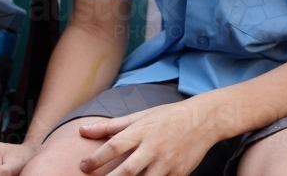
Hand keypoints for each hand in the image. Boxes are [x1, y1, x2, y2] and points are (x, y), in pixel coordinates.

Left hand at [77, 100, 220, 174]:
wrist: (203, 119)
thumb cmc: (167, 117)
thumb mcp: (139, 116)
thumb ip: (110, 126)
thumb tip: (82, 130)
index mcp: (141, 131)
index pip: (114, 145)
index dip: (97, 158)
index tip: (83, 166)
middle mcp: (153, 147)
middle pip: (127, 170)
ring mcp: (166, 163)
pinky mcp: (178, 174)